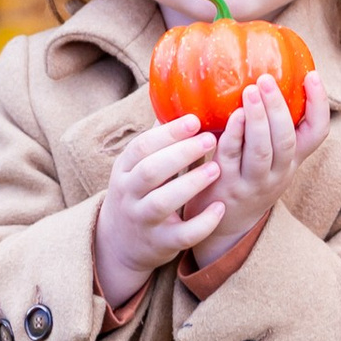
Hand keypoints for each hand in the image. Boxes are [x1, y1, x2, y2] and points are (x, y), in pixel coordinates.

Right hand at [94, 110, 224, 306]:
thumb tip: (179, 97)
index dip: (167, 133)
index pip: (141, 147)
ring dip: (190, 184)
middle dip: (180, 154)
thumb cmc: (139, 192)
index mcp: (124, 169)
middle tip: (210, 139)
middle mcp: (129, 194)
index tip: (194, 120)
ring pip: (162, 203)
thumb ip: (158, 138)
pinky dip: (201, 223)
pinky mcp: (161, 243)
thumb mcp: (138, 165)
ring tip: (216, 169)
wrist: (120, 243)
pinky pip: (181, 235)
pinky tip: (220, 208)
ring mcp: (143, 220)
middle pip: (149, 172)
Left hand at [186, 70, 328, 268]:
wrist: (225, 224)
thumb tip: (263, 74)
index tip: (313, 75)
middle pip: (287, 140)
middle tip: (267, 80)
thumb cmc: (247, 177)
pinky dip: (234, 134)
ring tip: (250, 91)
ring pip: (262, 150)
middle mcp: (278, 172)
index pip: (317, 133)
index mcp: (292, 160)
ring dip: (258, 119)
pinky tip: (232, 116)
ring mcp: (253, 181)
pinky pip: (233, 157)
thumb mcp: (269, 157)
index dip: (319, 104)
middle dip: (279, 108)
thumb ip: (270, 125)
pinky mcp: (228, 185)